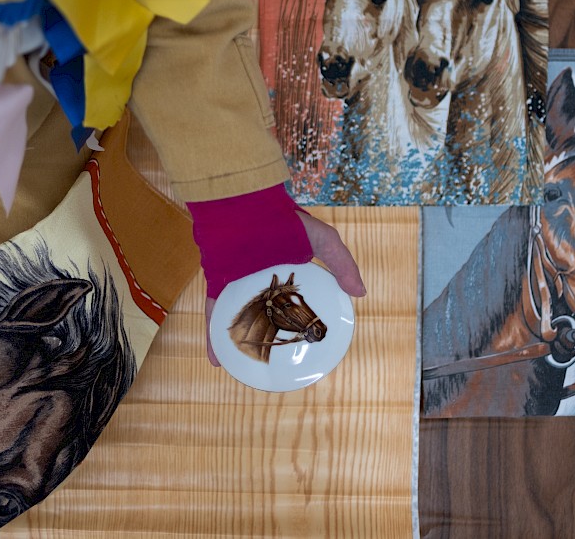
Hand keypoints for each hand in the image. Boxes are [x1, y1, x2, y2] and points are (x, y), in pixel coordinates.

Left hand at [203, 210, 364, 365]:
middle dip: (269, 337)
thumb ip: (342, 264)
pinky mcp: (217, 283)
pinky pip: (214, 313)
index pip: (293, 301)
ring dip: (240, 341)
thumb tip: (361, 292)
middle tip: (276, 364)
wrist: (243, 205)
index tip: (307, 343)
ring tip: (246, 368)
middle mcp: (259, 279)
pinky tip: (216, 359)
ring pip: (239, 317)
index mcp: (284, 270)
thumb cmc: (284, 218)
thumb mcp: (322, 239)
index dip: (299, 320)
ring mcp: (236, 282)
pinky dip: (213, 334)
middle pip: (264, 314)